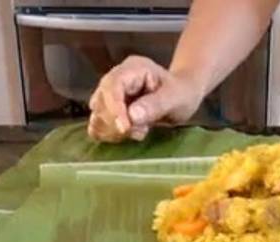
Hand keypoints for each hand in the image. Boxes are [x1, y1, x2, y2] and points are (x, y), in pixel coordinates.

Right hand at [87, 56, 203, 142]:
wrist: (182, 96)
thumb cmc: (181, 93)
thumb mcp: (175, 98)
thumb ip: (156, 105)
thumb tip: (132, 116)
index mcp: (132, 69)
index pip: (113, 86)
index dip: (115, 108)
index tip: (124, 128)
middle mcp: (116, 79)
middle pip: (100, 102)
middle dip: (117, 122)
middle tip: (141, 131)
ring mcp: (110, 95)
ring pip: (97, 115)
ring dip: (114, 130)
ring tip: (140, 131)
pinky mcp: (109, 110)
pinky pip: (99, 125)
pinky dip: (110, 134)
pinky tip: (129, 134)